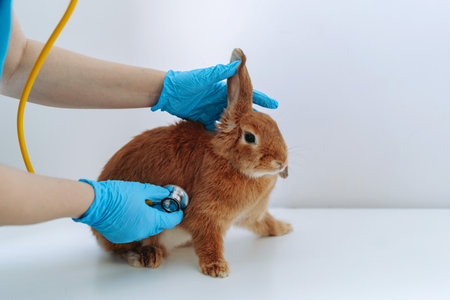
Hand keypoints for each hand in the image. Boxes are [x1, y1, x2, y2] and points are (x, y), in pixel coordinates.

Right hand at [73, 179, 182, 243]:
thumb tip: (167, 194)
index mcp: (151, 220)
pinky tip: (130, 213)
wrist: (94, 203)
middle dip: (161, 215)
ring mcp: (132, 236)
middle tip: (157, 203)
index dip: (177, 214)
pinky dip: (136, 224)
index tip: (177, 208)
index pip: (172, 220)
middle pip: (160, 225)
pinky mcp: (121, 237)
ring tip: (142, 206)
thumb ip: (157, 193)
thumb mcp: (142, 189)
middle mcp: (143, 232)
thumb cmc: (117, 195)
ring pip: (147, 229)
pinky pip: (134, 231)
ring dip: (148, 220)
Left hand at [151, 61, 277, 129]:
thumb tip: (236, 64)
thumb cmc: (185, 82)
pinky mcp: (206, 121)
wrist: (167, 93)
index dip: (261, 99)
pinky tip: (235, 146)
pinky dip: (227, 138)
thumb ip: (219, 72)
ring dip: (243, 131)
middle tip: (269, 129)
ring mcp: (215, 112)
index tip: (274, 105)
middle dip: (256, 120)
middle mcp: (222, 101)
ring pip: (233, 123)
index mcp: (224, 90)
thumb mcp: (203, 78)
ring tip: (256, 141)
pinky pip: (219, 131)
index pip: (247, 94)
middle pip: (243, 111)